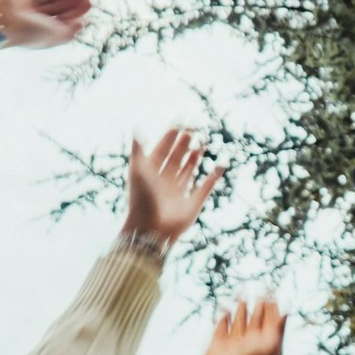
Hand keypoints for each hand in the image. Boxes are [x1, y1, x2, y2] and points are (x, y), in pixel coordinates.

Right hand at [0, 0, 91, 47]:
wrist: (3, 15)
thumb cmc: (29, 30)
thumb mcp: (55, 36)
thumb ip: (70, 32)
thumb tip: (81, 25)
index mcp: (38, 28)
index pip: (60, 18)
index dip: (76, 11)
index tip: (89, 4)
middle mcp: (31, 13)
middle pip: (57, 4)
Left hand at [123, 127, 225, 244]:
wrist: (150, 229)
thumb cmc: (141, 200)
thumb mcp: (138, 172)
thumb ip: (138, 151)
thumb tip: (136, 131)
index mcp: (151, 175)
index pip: (161, 152)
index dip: (168, 140)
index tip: (176, 125)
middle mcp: (165, 183)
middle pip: (175, 160)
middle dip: (182, 146)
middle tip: (190, 131)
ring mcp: (178, 194)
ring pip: (188, 172)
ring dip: (194, 159)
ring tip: (201, 144)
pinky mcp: (192, 205)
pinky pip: (205, 189)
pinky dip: (213, 178)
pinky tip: (219, 167)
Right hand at [202, 297, 285, 354]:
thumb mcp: (272, 346)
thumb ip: (278, 328)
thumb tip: (286, 312)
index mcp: (265, 344)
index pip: (270, 321)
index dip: (271, 308)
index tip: (272, 292)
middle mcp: (250, 343)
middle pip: (255, 320)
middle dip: (257, 306)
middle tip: (259, 289)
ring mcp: (234, 344)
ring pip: (239, 321)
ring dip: (240, 308)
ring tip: (242, 293)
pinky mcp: (217, 345)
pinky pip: (221, 327)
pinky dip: (223, 317)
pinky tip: (225, 308)